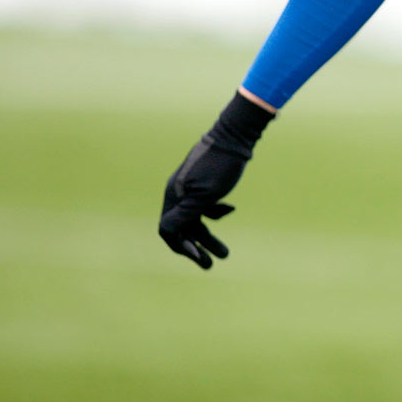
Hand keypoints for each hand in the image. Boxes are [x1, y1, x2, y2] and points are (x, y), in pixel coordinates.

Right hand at [158, 91, 273, 268]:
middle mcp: (178, 193)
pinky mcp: (204, 182)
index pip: (168, 230)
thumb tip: (167, 233)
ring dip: (209, 237)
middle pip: (183, 228)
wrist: (235, 136)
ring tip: (225, 254)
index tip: (198, 258)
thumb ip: (186, 214)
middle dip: (197, 248)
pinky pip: (204, 205)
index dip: (181, 247)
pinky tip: (230, 209)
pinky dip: (215, 213)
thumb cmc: (220, 166)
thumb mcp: (205, 194)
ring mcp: (191, 187)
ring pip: (196, 218)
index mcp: (174, 196)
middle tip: (212, 265)